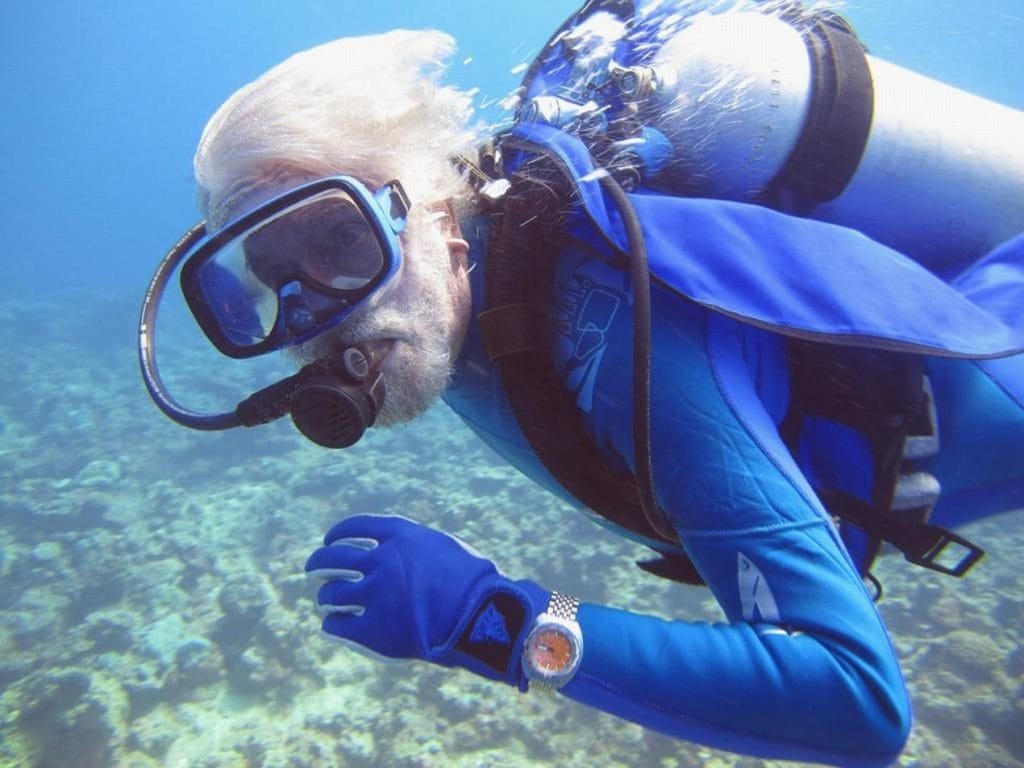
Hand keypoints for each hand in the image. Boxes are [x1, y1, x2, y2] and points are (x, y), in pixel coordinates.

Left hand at [305, 514, 547, 685]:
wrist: (482, 616)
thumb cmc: (474, 582)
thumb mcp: (445, 548)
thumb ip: (417, 548)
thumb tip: (403, 554)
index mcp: (400, 536)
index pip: (356, 527)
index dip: (338, 533)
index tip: (329, 540)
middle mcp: (382, 560)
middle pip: (334, 558)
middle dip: (318, 562)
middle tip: (312, 569)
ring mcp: (375, 594)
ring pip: (333, 593)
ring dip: (326, 597)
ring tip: (326, 601)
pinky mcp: (374, 629)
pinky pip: (339, 625)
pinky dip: (332, 625)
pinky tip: (333, 625)